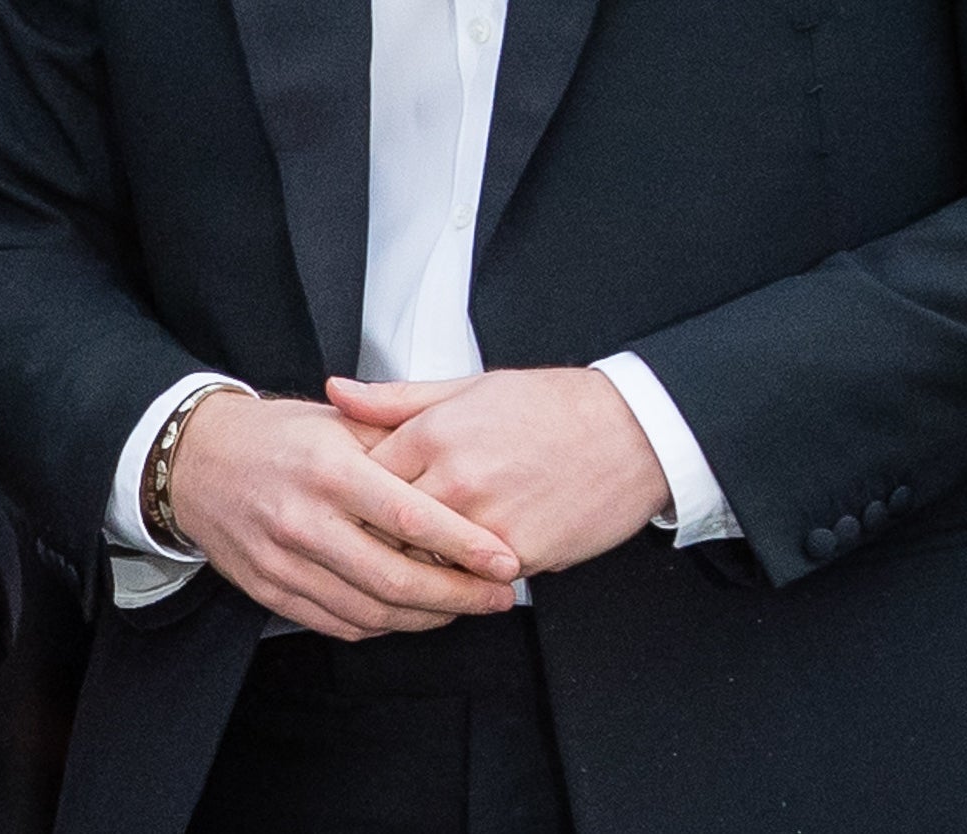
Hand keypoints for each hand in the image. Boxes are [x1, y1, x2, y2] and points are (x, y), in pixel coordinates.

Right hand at [166, 390, 519, 641]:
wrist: (196, 460)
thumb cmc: (275, 437)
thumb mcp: (336, 420)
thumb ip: (396, 441)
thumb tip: (461, 468)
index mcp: (327, 468)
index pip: (408, 516)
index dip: (463, 545)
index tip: (504, 560)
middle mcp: (303, 518)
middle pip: (394, 577)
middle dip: (458, 595)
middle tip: (498, 596)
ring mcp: (283, 560)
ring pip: (370, 609)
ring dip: (426, 616)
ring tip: (462, 607)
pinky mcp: (269, 590)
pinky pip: (338, 623)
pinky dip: (383, 624)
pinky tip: (409, 613)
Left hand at [327, 368, 671, 576]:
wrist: (628, 433)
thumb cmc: (550, 407)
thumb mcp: (465, 387)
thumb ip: (394, 399)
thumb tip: (337, 393)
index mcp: (433, 435)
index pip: (362, 478)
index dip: (352, 493)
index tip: (349, 499)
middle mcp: (454, 480)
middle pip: (384, 527)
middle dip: (374, 534)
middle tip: (368, 536)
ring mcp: (486, 523)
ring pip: (423, 560)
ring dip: (416, 560)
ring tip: (414, 554)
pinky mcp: (520, 557)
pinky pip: (471, 578)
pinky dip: (461, 576)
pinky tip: (461, 565)